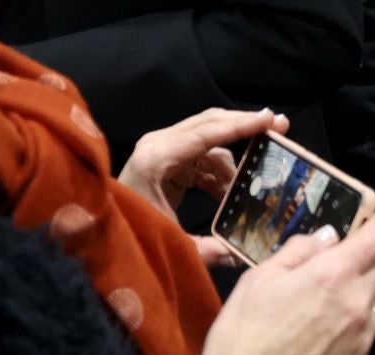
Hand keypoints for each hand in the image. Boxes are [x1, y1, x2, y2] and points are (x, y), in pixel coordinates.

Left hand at [120, 107, 286, 265]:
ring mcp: (161, 148)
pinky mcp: (165, 158)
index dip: (242, 126)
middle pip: (211, 124)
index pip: (207, 132)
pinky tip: (229, 192)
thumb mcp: (171, 243)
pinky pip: (202, 154)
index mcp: (157, 158)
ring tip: (253, 181)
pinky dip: (220, 170)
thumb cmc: (130, 235)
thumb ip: (208, 249)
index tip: (272, 121)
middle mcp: (158, 144)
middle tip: (280, 127)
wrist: (95, 236)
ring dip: (233, 159)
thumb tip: (241, 254)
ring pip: (210, 139)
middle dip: (246, 126)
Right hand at [204, 215, 374, 354]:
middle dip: (364, 260)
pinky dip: (360, 321)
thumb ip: (298, 251)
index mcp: (333, 275)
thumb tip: (326, 236)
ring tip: (332, 299)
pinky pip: (372, 329)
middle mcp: (356, 302)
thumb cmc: (245, 334)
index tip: (366, 222)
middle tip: (337, 264)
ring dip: (364, 292)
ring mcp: (361, 334)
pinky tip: (331, 326)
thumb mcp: (259, 280)